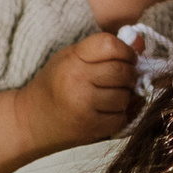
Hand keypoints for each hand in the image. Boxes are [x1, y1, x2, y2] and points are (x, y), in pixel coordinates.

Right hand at [18, 28, 138, 152]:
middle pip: (123, 70)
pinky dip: (117, 114)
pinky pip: (121, 117)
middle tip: (118, 77)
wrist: (30, 121)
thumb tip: (142, 44)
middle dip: (128, 73)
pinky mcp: (92, 128)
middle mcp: (78, 82)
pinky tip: (102, 111)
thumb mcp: (71, 58)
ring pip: (125, 95)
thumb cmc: (53, 85)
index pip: (110, 45)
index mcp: (72, 60)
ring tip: (106, 95)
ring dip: (122, 95)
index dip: (124, 50)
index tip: (124, 56)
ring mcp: (85, 107)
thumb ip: (104, 50)